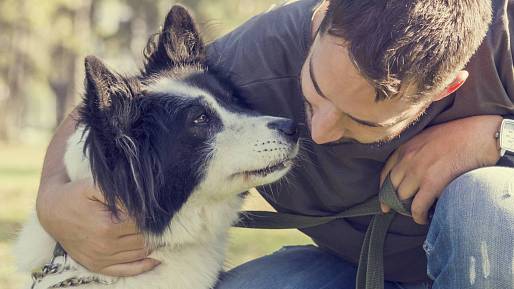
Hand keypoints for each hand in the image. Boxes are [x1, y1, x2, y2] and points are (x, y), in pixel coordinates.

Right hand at [37, 179, 159, 275]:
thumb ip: (119, 192)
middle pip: (144, 239)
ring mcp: (101, 258)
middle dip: (156, 229)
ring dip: (153, 244)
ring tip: (160, 232)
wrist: (52, 211)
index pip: (143, 223)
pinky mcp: (97, 265)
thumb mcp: (95, 186)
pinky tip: (156, 257)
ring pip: (139, 254)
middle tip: (163, 219)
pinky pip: (126, 270)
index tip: (159, 207)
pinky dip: (144, 265)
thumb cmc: (76, 195)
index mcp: (108, 226)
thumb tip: (142, 199)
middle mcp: (105, 246)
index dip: (153, 215)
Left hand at [380, 115, 502, 223]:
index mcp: (405, 147)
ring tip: (416, 214)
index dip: (383, 190)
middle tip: (402, 211)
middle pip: (391, 188)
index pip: (385, 173)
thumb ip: (415, 153)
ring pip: (402, 198)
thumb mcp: (427, 138)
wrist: (480, 135)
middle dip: (394, 202)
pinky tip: (423, 219)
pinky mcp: (432, 182)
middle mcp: (407, 159)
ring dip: (407, 209)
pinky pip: (417, 206)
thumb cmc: (458, 136)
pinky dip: (418, 216)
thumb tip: (411, 173)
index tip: (384, 202)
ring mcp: (418, 171)